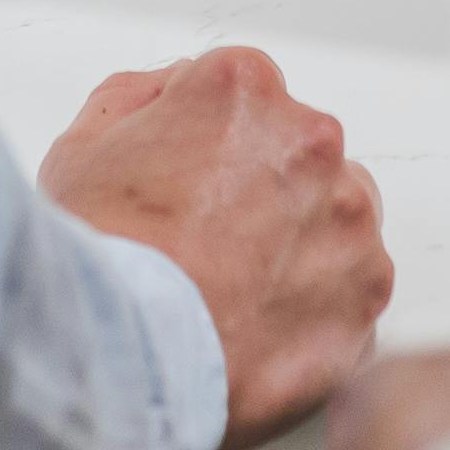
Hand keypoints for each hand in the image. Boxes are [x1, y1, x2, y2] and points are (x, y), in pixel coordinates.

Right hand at [41, 47, 395, 449]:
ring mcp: (349, 222)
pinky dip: (315, 312)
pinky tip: (260, 330)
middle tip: (208, 244)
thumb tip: (175, 97)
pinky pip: (349, 294)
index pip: (247, 98)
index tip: (189, 186)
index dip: (210, 146)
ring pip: (336, 223)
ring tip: (234, 295)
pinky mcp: (366, 295)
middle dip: (264, 192)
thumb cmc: (102, 259)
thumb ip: (142, 101)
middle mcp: (312, 144)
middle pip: (300, 156)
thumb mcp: (83, 148)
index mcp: (247, 91)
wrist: (123, 358)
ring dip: (298, 249)